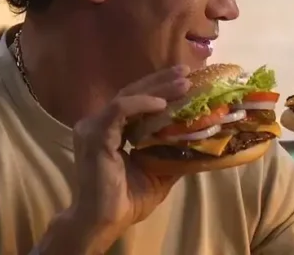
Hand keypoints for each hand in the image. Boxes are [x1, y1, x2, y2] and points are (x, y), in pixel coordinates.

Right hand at [62, 65, 191, 251]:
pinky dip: (141, 103)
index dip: (158, 87)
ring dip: (157, 88)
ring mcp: (93, 127)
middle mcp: (98, 123)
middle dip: (161, 81)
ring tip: (183, 84)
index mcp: (110, 129)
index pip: (135, 99)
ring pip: (127, 96)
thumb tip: (200, 139)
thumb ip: (172, 150)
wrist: (104, 221)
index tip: (185, 78)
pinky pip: (119, 110)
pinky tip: (162, 103)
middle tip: (186, 72)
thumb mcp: (158, 170)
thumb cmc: (126, 199)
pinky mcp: (95, 135)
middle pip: (132, 92)